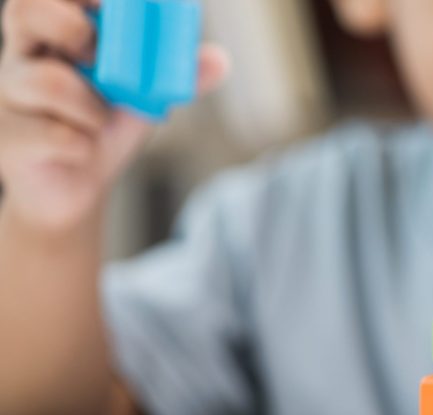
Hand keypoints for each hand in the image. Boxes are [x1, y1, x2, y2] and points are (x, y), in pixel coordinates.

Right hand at [0, 0, 227, 234]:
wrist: (77, 187)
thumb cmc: (104, 124)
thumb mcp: (146, 95)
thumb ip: (177, 74)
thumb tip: (220, 60)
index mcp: (51, 33)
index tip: (115, 2)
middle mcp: (20, 55)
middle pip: (25, 12)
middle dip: (74, 29)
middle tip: (100, 56)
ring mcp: (6, 95)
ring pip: (48, 81)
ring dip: (92, 106)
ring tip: (100, 119)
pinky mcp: (6, 138)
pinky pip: (53, 135)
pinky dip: (82, 144)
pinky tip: (81, 149)